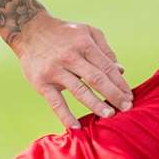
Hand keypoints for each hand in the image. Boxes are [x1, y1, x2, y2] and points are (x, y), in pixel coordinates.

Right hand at [11, 11, 132, 128]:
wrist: (29, 31)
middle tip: (127, 108)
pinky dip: (65, 115)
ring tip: (110, 115)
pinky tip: (76, 127)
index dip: (120, 83)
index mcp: (84, 43)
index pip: (106, 67)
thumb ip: (105, 50)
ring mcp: (55, 70)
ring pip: (79, 90)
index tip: (129, 96)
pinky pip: (55, 102)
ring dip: (96, 104)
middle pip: (96, 79)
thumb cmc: (64, 33)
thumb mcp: (87, 32)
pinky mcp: (41, 82)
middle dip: (114, 94)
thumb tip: (120, 71)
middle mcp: (70, 56)